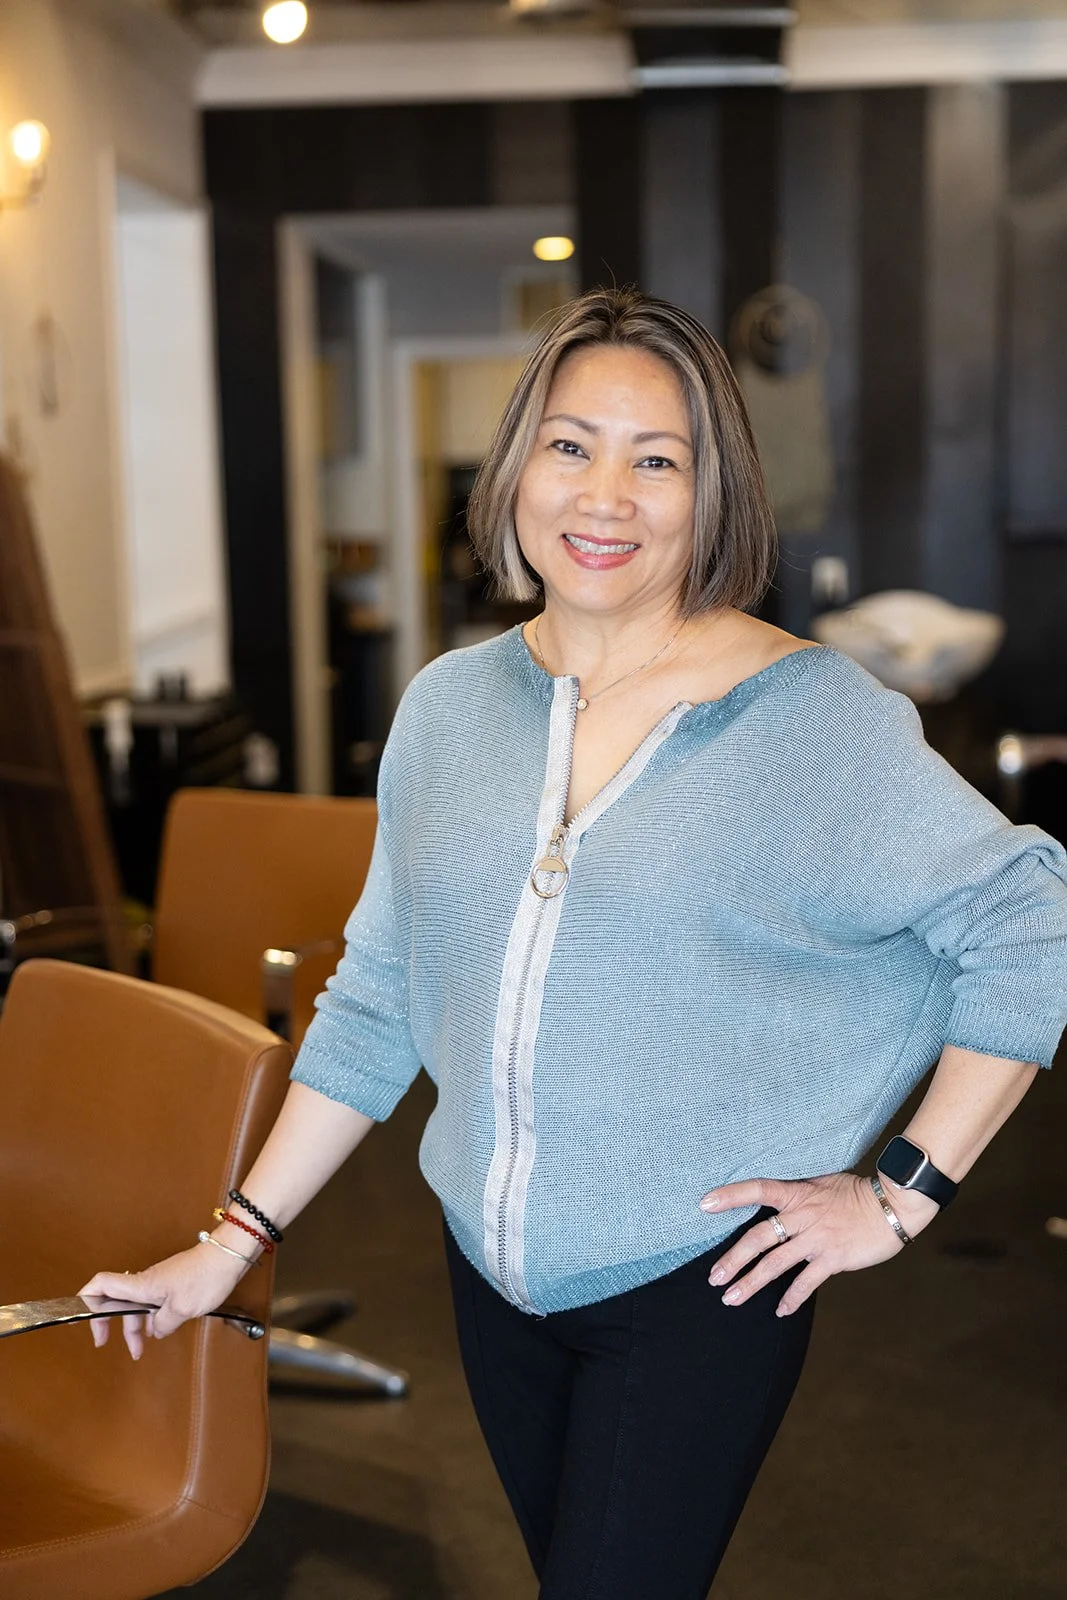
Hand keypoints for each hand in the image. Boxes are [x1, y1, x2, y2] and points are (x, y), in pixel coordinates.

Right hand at [78, 1243, 250, 1360]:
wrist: (229, 1256)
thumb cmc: (206, 1278)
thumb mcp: (182, 1309)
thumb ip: (163, 1324)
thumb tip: (154, 1330)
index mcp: (142, 1285)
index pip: (102, 1285)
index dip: (85, 1299)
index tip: (78, 1318)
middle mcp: (146, 1282)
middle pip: (115, 1301)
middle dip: (108, 1323)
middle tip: (104, 1343)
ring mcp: (159, 1282)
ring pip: (136, 1305)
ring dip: (134, 1326)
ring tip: (139, 1349)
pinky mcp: (172, 1284)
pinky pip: (152, 1303)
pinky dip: (150, 1318)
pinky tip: (158, 1331)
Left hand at [698, 1171, 936, 1316]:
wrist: (892, 1204)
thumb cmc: (857, 1193)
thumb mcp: (821, 1185)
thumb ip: (798, 1199)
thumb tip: (779, 1210)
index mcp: (797, 1194)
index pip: (757, 1189)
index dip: (730, 1195)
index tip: (705, 1204)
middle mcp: (802, 1216)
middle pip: (758, 1237)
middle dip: (733, 1259)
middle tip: (713, 1277)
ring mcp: (817, 1238)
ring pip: (776, 1263)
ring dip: (751, 1283)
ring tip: (731, 1298)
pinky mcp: (833, 1258)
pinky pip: (806, 1282)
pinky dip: (792, 1298)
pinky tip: (780, 1311)